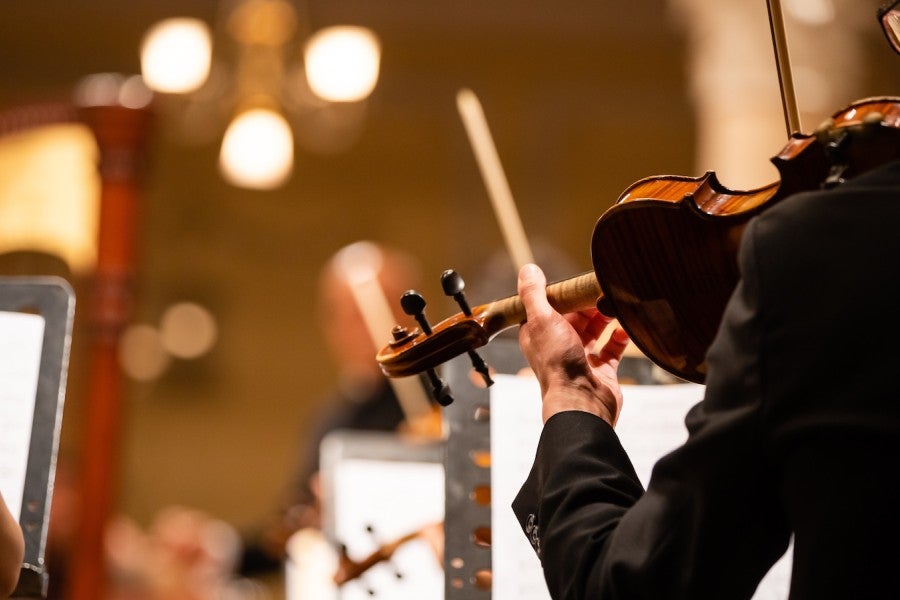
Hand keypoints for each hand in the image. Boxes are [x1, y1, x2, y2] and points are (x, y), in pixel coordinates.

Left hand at [517, 264, 629, 425]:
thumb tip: (528, 269)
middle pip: (575, 316)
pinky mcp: (602, 370)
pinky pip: (612, 349)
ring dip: (605, 316)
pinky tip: (625, 327)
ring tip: (616, 303)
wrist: (581, 402)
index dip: (564, 293)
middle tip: (603, 289)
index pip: (550, 306)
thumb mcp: (541, 320)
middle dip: (588, 303)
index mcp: (539, 334)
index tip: (579, 281)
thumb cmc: (558, 363)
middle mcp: (558, 345)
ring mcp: (581, 358)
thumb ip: (534, 294)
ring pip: (594, 330)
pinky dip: (620, 337)